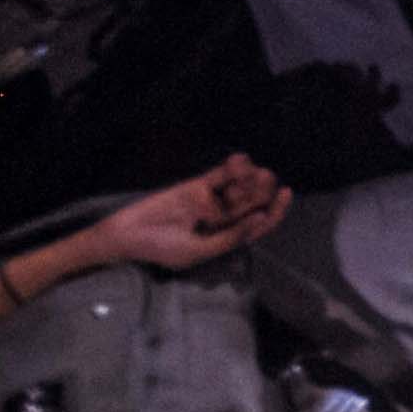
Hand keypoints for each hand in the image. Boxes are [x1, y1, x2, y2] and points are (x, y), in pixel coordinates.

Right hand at [79, 155, 292, 270]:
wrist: (127, 235)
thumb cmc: (160, 249)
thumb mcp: (197, 251)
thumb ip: (229, 238)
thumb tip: (259, 219)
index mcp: (226, 238)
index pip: (257, 225)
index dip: (274, 211)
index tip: (286, 194)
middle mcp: (222, 219)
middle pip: (251, 203)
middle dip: (262, 191)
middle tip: (266, 179)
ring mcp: (210, 202)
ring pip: (238, 187)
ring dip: (249, 177)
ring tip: (254, 171)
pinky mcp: (196, 187)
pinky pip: (219, 176)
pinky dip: (231, 168)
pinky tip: (240, 160)